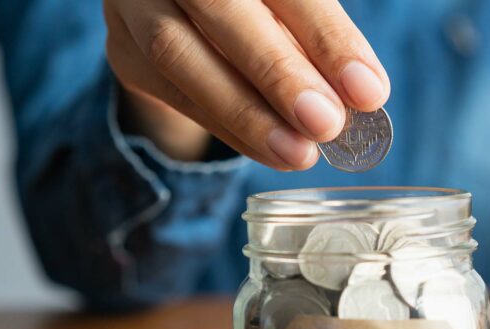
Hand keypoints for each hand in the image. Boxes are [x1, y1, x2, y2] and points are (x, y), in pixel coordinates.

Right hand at [104, 0, 389, 169]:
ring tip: (299, 152)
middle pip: (221, 7)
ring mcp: (136, 0)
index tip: (368, 91)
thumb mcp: (292, 9)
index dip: (326, 36)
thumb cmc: (264, 8)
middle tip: (327, 124)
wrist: (188, 12)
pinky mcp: (120, 46)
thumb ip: (319, 38)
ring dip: (246, 113)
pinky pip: (169, 90)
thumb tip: (361, 94)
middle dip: (278, 73)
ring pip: (177, 52)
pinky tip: (269, 150)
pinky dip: (225, 126)